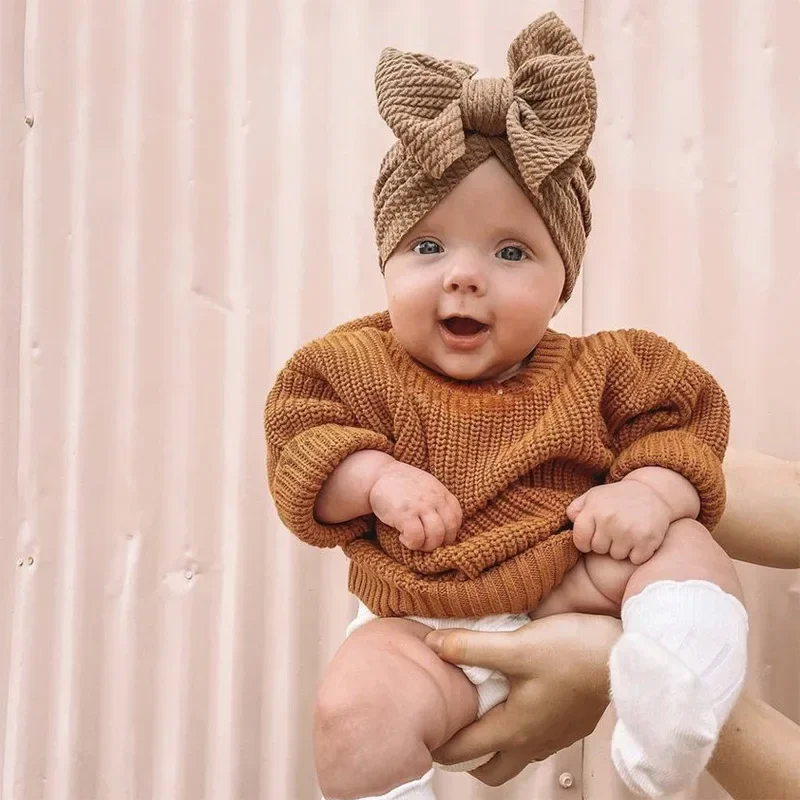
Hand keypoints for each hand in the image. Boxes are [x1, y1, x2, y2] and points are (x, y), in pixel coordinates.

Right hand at [369, 461, 461, 550]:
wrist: (378, 475)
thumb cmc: (403, 485)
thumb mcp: (428, 486)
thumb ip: (438, 502)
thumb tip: (446, 530)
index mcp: (442, 493)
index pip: (456, 519)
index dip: (448, 532)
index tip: (436, 536)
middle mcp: (435, 499)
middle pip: (448, 530)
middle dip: (438, 543)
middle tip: (424, 543)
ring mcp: (421, 506)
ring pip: (435, 537)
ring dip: (425, 546)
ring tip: (414, 541)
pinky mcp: (405, 514)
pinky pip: (416, 538)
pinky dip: (411, 543)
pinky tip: (402, 537)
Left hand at [425, 614, 619, 785]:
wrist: (624, 656)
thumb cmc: (572, 653)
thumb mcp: (515, 647)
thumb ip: (470, 647)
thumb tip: (432, 644)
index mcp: (514, 730)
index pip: (463, 751)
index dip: (438, 744)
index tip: (423, 730)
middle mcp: (533, 742)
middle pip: (490, 769)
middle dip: (467, 757)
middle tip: (452, 727)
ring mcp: (554, 737)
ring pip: (514, 755)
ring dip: (494, 743)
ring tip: (480, 711)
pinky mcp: (570, 724)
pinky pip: (536, 738)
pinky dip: (518, 729)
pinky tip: (516, 698)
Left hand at [567, 479, 671, 563]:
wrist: (653, 492)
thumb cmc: (617, 498)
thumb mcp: (593, 496)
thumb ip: (575, 509)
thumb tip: (570, 521)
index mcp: (594, 509)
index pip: (580, 540)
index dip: (586, 541)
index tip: (594, 535)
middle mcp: (609, 520)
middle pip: (598, 549)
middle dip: (605, 543)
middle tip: (616, 529)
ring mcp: (628, 531)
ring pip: (616, 556)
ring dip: (622, 548)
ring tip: (628, 532)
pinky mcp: (646, 540)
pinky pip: (635, 559)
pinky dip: (638, 553)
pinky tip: (640, 538)